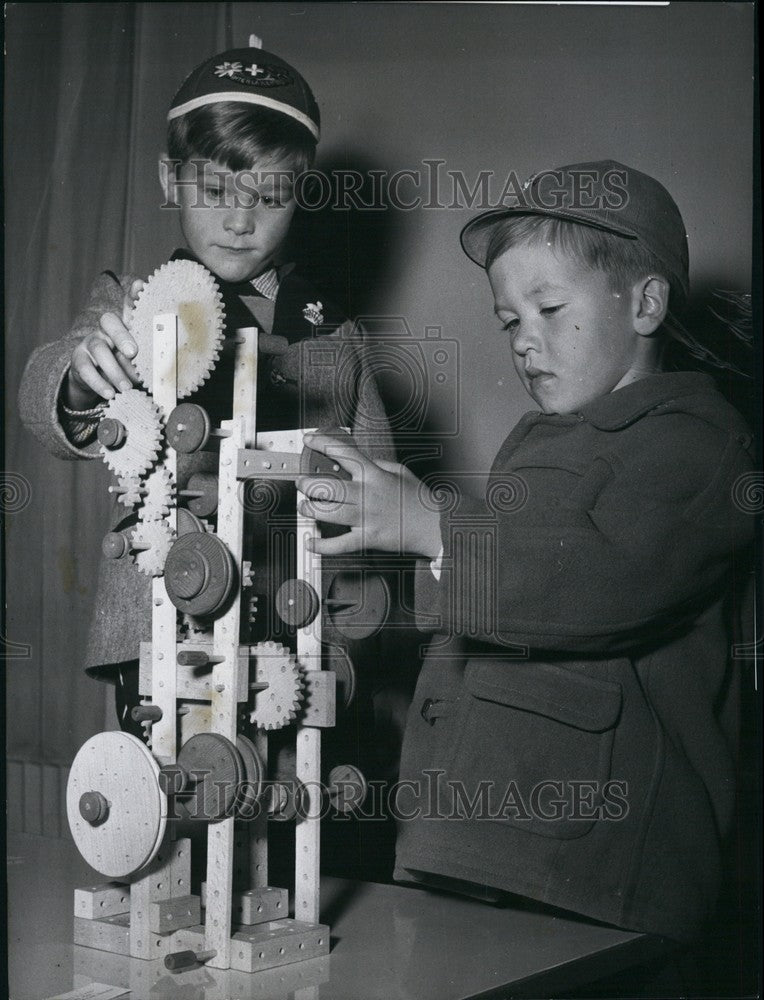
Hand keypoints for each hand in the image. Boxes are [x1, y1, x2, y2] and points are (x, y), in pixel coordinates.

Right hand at [64, 280, 143, 407]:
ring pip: (99, 348)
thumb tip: (168, 370)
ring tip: (126, 387)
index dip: (134, 295)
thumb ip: (151, 360)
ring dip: (114, 370)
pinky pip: (85, 368)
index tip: (141, 286)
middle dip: (121, 335)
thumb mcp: (141, 361)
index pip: (129, 306)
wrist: (99, 382)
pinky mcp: (79, 359)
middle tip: (133, 353)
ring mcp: (91, 342)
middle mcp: (107, 329)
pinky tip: (109, 393)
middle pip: (109, 321)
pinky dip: (98, 383)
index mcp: (126, 326)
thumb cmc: (126, 367)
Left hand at [296, 432, 442, 557]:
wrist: (435, 525)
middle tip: (302, 483)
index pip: (343, 452)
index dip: (322, 443)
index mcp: (374, 474)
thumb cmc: (419, 500)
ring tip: (305, 507)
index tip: (309, 440)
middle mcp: (367, 494)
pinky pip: (339, 544)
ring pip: (327, 512)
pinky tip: (312, 541)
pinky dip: (322, 545)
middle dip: (307, 483)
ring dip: (309, 509)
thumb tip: (357, 460)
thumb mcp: (400, 471)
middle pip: (327, 486)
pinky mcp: (368, 538)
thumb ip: (377, 464)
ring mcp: (366, 517)